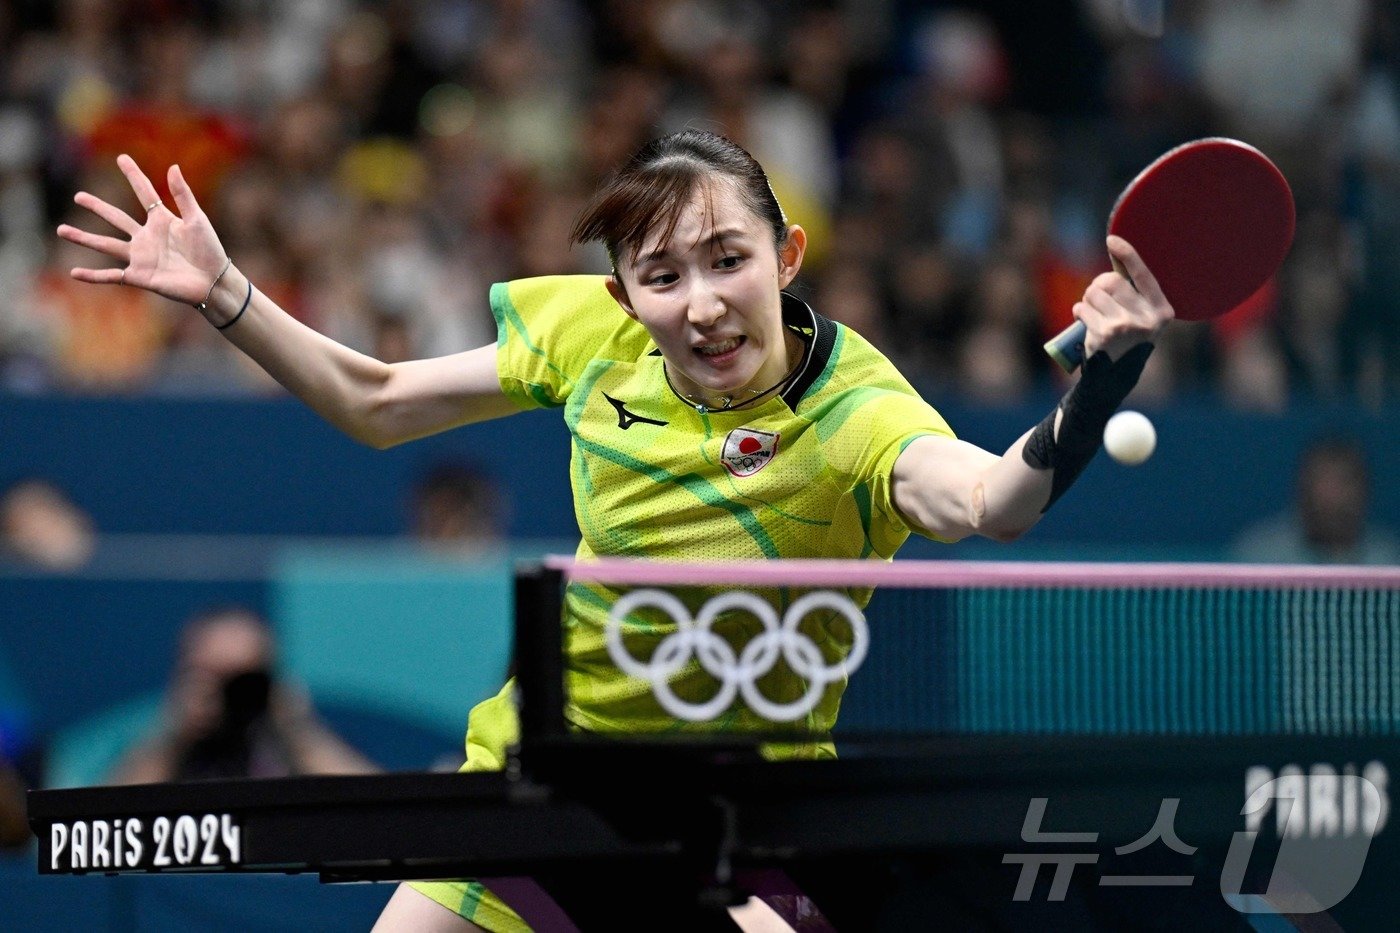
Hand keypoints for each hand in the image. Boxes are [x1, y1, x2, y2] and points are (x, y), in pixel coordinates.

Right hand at [57, 155, 229, 305]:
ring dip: (84, 238)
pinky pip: (112, 275)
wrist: (213, 282)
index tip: (122, 158)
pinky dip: (93, 275)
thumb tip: (172, 166)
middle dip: (98, 207)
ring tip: (61, 230)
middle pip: (116, 218)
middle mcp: (147, 237)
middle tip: (78, 196)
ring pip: (106, 245)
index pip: (144, 193)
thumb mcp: (197, 220)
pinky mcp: (140, 276)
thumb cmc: (210, 251)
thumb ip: (183, 195)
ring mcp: (141, 257)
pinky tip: (74, 273)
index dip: (134, 175)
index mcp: (162, 220)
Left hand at [1073, 236, 1174, 360]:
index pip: (1143, 274)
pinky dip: (1078, 311)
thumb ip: (1134, 293)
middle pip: (1111, 281)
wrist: (1115, 376)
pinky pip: (1081, 308)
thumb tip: (1116, 257)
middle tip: (1098, 299)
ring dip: (1087, 299)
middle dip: (1098, 286)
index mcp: (1162, 310)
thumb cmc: (1127, 339)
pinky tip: (1085, 322)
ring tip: (1093, 313)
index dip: (1127, 254)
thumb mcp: (1141, 317)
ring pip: (1094, 293)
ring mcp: (1125, 326)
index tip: (1112, 240)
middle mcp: (1147, 318)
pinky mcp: (1104, 334)